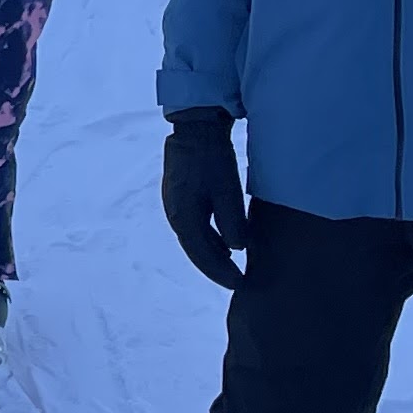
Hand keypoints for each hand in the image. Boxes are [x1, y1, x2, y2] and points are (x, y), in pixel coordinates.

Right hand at [162, 109, 247, 288]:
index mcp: (184, 217)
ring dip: (211, 254)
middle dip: (215, 268)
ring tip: (231, 267)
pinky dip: (208, 239)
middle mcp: (174, 215)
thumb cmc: (212, 158)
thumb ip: (231, 222)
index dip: (220, 272)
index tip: (239, 284)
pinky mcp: (179, 195)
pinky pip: (193, 226)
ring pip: (193, 239)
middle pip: (195, 250)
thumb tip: (237, 249)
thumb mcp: (227, 191)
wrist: (194, 128)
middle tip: (236, 281)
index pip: (202, 254)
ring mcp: (173, 205)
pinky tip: (222, 243)